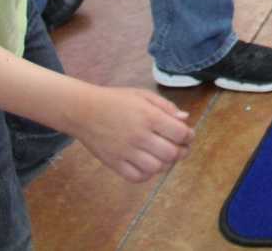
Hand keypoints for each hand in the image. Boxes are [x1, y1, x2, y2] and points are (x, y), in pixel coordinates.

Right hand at [68, 85, 192, 182]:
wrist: (83, 111)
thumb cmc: (116, 100)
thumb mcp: (143, 95)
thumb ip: (166, 107)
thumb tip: (185, 119)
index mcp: (149, 117)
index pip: (180, 133)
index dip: (189, 136)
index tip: (188, 135)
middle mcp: (139, 136)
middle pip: (171, 154)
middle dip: (181, 152)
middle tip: (180, 148)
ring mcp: (125, 152)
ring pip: (156, 168)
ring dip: (165, 164)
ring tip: (164, 156)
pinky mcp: (113, 163)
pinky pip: (136, 177)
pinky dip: (147, 174)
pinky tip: (147, 164)